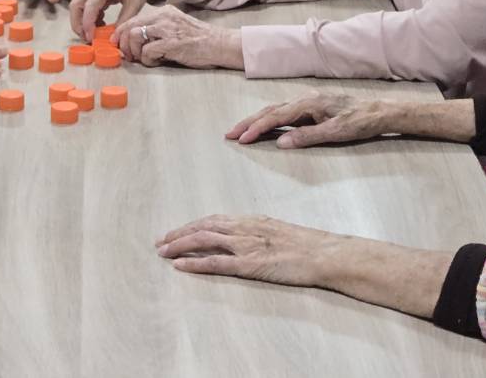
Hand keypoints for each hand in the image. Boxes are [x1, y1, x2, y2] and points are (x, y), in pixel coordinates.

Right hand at [69, 0, 167, 40]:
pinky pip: (85, 1)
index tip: (90, 38)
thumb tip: (113, 38)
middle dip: (78, 23)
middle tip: (87, 38)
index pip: (90, 6)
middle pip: (77, 4)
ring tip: (96, 33)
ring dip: (83, 19)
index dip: (87, 24)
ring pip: (78, 3)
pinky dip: (89, 14)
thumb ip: (124, 20)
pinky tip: (100, 22)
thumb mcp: (136, 2)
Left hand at [112, 3, 242, 69]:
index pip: (133, 19)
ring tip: (142, 59)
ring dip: (134, 51)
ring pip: (135, 36)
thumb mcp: (175, 27)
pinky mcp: (172, 43)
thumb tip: (133, 43)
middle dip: (124, 43)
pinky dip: (147, 60)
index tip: (119, 45)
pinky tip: (156, 62)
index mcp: (164, 11)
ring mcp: (168, 28)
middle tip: (127, 55)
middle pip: (130, 26)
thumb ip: (156, 31)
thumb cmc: (198, 40)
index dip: (121, 33)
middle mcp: (163, 16)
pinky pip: (147, 51)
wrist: (220, 44)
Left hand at [157, 214, 342, 286]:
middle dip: (180, 233)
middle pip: (204, 227)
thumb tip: (249, 237)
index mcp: (252, 220)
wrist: (324, 253)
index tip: (178, 231)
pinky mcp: (249, 264)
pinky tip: (179, 265)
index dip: (194, 225)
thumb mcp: (280, 231)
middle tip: (161, 240)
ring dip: (180, 245)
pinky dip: (194, 263)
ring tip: (162, 251)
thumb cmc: (308, 246)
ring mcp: (246, 245)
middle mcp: (244, 228)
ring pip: (204, 241)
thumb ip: (261, 233)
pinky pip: (216, 263)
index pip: (215, 220)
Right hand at [226, 92, 393, 147]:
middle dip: (249, 122)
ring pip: (276, 110)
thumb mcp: (335, 132)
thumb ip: (307, 136)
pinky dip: (270, 119)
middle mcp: (305, 99)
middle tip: (229, 133)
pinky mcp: (312, 107)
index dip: (257, 128)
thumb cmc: (360, 122)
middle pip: (270, 110)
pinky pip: (285, 112)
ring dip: (257, 120)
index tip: (242, 139)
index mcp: (308, 103)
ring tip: (241, 131)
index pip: (276, 116)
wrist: (379, 112)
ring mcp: (308, 102)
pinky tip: (265, 126)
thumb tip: (281, 142)